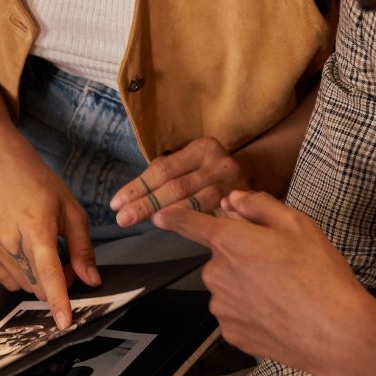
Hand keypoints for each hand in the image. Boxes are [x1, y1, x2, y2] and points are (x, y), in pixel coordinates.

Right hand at [0, 151, 100, 329]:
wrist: (3, 171)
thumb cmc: (40, 186)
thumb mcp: (72, 211)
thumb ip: (82, 249)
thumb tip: (91, 280)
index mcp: (37, 228)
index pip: (49, 272)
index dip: (58, 300)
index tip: (64, 322)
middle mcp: (11, 240)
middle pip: (39, 285)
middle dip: (57, 284)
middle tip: (65, 262)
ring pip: (25, 286)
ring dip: (40, 281)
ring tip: (43, 253)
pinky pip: (9, 281)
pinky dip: (23, 276)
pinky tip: (25, 253)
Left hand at [110, 137, 247, 227]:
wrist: (260, 173)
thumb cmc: (213, 173)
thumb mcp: (192, 165)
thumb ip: (167, 176)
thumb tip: (131, 198)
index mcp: (201, 148)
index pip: (162, 169)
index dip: (137, 187)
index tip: (116, 203)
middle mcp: (219, 162)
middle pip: (176, 186)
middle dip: (146, 203)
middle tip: (122, 219)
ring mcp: (233, 184)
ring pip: (194, 202)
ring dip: (166, 215)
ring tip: (145, 223)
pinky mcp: (242, 203)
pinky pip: (211, 214)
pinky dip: (190, 222)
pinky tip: (173, 227)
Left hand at [153, 190, 375, 375]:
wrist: (334, 333)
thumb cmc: (319, 275)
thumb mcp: (298, 225)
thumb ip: (260, 206)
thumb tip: (234, 199)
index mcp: (230, 241)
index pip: (190, 223)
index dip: (175, 217)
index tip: (160, 215)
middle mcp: (216, 273)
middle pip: (220, 257)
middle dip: (242, 256)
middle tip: (279, 263)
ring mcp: (221, 306)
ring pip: (227, 287)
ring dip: (246, 285)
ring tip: (284, 291)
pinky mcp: (230, 332)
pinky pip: (235, 313)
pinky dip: (251, 311)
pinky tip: (279, 312)